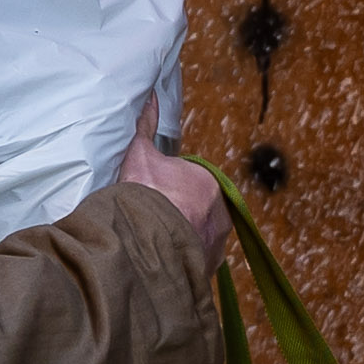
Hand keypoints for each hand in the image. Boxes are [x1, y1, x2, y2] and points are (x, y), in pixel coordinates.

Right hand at [117, 101, 226, 254]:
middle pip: (198, 212)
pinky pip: (197, 260)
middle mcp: (221, 213)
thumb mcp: (141, 155)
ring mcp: (217, 242)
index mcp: (209, 183)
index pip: (191, 185)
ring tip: (158, 242)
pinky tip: (165, 259)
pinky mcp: (210, 266)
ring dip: (184, 239)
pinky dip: (184, 260)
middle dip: (180, 216)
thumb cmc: (145, 194)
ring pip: (199, 237)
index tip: (154, 198)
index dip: (169, 191)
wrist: (144, 239)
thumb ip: (147, 125)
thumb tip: (151, 97)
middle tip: (154, 220)